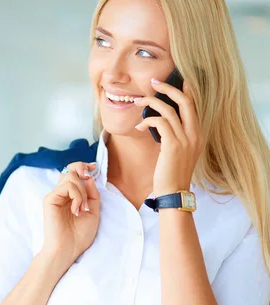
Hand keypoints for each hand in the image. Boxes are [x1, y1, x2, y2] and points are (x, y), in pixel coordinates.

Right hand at [41, 162, 100, 273]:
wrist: (68, 249)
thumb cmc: (79, 235)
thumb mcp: (93, 212)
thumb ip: (92, 194)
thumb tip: (89, 177)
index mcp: (71, 196)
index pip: (74, 174)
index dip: (84, 167)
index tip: (94, 167)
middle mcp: (61, 194)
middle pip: (71, 170)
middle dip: (83, 171)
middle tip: (89, 179)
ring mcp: (55, 196)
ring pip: (71, 177)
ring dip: (83, 191)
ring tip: (82, 208)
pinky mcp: (50, 199)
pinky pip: (67, 187)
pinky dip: (77, 196)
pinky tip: (77, 210)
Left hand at [135, 78, 203, 196]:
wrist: (174, 193)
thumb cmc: (171, 173)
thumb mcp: (179, 152)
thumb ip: (174, 136)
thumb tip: (159, 122)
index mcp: (198, 134)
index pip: (194, 106)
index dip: (186, 90)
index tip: (174, 80)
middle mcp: (195, 134)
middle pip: (186, 101)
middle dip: (169, 88)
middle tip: (154, 81)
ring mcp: (185, 139)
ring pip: (169, 110)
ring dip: (151, 102)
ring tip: (139, 101)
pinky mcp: (173, 145)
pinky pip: (160, 122)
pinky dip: (147, 120)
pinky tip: (139, 126)